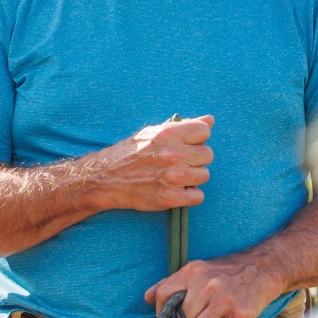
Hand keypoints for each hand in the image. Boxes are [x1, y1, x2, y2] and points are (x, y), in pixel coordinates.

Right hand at [84, 114, 213, 211]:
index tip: (187, 144)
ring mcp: (173, 177)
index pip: (204, 130)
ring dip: (193, 177)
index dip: (197, 138)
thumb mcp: (154, 132)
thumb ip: (184, 126)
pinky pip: (198, 196)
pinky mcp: (171, 198)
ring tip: (176, 176)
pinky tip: (177, 190)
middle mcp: (173, 154)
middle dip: (196, 158)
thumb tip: (210, 119)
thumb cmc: (131, 152)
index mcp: (169, 134)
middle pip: (208, 154)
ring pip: (204, 175)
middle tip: (180, 161)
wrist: (107, 178)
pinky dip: (189, 195)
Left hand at [144, 254, 280, 317]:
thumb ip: (172, 283)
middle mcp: (206, 284)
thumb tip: (146, 297)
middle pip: (182, 316)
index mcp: (193, 271)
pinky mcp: (239, 313)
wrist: (264, 267)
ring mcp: (223, 299)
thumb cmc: (227, 271)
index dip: (161, 311)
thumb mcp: (199, 270)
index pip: (163, 294)